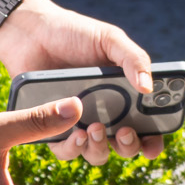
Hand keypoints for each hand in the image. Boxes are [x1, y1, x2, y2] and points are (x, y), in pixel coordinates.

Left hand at [0, 0, 162, 162]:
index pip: (146, 126)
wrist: (31, 32)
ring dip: (100, 148)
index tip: (152, 143)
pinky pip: (65, 149)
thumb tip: (149, 88)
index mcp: (124, 94)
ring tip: (95, 128)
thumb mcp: (109, 40)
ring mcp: (79, 122)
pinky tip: (75, 133)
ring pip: (96, 152)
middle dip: (128, 145)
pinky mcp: (53, 127)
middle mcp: (105, 113)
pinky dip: (72, 147)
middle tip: (124, 131)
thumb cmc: (74, 33)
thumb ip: (134, 59)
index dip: (153, 140)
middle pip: (124, 146)